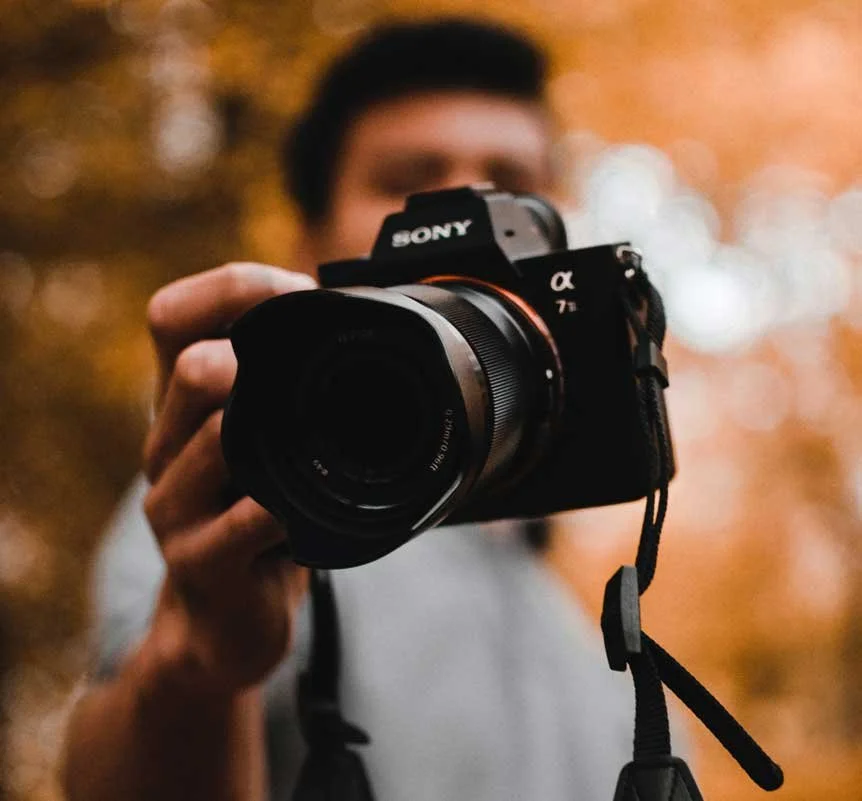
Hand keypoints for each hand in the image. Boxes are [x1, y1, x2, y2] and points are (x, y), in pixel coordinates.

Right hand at [140, 262, 314, 696]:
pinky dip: (271, 513)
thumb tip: (354, 319)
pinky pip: (238, 526)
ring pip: (212, 439)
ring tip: (291, 436)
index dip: (233, 287)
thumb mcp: (260, 445)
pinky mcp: (197, 561)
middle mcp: (167, 445)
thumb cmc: (254, 518)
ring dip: (260, 428)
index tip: (298, 289)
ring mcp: (175, 505)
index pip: (173, 316)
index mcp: (183, 405)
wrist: (224, 618)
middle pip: (190, 367)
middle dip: (248, 352)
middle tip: (294, 363)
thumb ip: (282, 391)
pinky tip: (290, 513)